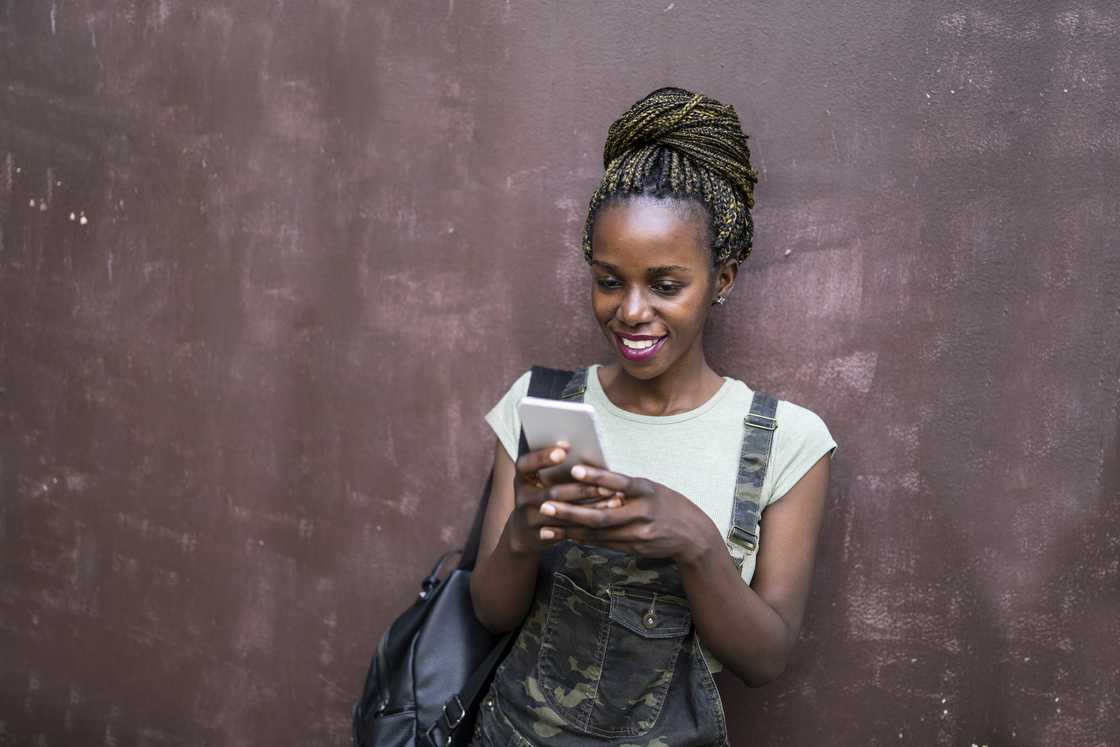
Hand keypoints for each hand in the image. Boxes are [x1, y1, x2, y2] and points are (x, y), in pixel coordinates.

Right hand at [506, 444, 622, 554]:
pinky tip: (606, 516)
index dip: (544, 456)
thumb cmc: (540, 494)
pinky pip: (567, 530)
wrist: (523, 531)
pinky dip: (588, 522)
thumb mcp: (538, 478)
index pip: (527, 463)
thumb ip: (554, 465)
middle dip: (582, 489)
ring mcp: (529, 517)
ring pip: (563, 513)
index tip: (565, 449)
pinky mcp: (540, 535)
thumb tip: (585, 449)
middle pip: (552, 492)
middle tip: (606, 485)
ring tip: (614, 499)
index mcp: (522, 476)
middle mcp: (522, 496)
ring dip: (591, 506)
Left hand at [538, 465, 719, 564]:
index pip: (620, 482)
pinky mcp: (635, 547)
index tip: (574, 470)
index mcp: (648, 490)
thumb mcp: (653, 488)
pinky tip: (566, 535)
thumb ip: (627, 486)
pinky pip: (605, 543)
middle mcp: (644, 512)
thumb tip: (595, 476)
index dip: (597, 476)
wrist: (694, 536)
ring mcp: (639, 533)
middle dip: (571, 512)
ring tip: (547, 525)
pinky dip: (584, 538)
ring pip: (599, 533)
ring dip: (571, 529)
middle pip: (602, 514)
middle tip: (546, 506)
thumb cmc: (669, 504)